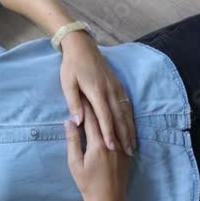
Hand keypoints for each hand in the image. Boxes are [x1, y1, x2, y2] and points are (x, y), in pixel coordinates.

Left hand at [59, 32, 135, 155]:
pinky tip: (132, 128)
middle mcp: (110, 91)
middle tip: (127, 153)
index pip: (104, 117)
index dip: (109, 133)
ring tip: (132, 145)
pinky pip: (127, 105)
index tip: (112, 148)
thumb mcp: (67, 84)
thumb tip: (78, 122)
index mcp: (97, 91)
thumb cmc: (71, 67)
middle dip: (124, 136)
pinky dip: (130, 118)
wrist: (83, 47)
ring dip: (130, 129)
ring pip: (126, 112)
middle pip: (119, 117)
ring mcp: (117, 88)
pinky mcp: (119, 86)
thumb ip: (73, 102)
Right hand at [64, 99, 130, 200]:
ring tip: (101, 100)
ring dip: (107, 112)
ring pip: (115, 124)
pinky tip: (113, 118)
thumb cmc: (87, 183)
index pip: (91, 118)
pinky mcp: (126, 153)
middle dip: (96, 104)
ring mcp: (122, 147)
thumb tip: (69, 122)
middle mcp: (113, 142)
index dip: (85, 104)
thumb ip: (73, 141)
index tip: (81, 92)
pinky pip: (122, 133)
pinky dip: (116, 123)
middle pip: (104, 118)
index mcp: (98, 143)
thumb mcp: (74, 163)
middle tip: (90, 91)